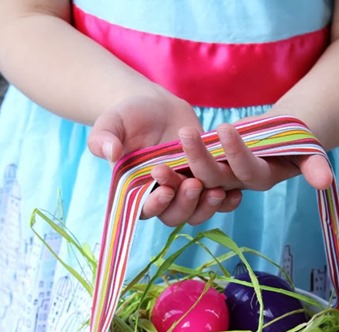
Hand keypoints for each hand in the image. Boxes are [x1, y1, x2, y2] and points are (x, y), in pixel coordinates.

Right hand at [88, 93, 236, 225]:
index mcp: (135, 191)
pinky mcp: (204, 185)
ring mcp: (184, 194)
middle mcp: (160, 199)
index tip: (164, 188)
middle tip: (194, 183)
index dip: (156, 205)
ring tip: (216, 190)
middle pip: (174, 216)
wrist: (158, 108)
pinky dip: (225, 203)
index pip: (144, 211)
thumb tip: (109, 152)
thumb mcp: (112, 122)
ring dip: (206, 206)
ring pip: (196, 214)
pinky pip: (216, 203)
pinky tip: (234, 194)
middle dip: (185, 204)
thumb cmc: (130, 116)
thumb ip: (104, 137)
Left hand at [146, 122, 333, 225]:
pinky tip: (156, 159)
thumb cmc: (294, 140)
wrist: (277, 137)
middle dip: (200, 156)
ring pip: (196, 177)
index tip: (226, 127)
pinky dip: (174, 167)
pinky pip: (186, 173)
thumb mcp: (306, 149)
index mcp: (259, 178)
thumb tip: (325, 181)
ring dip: (181, 164)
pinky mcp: (204, 170)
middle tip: (186, 131)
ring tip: (160, 144)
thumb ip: (313, 164)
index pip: (246, 170)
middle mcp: (236, 183)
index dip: (237, 152)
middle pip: (216, 175)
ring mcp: (218, 178)